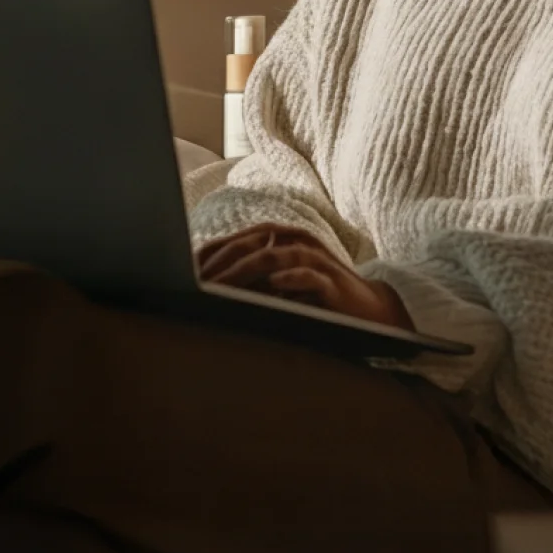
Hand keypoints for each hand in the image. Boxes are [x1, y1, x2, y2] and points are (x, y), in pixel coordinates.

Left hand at [196, 223, 415, 331]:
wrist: (370, 312)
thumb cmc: (317, 301)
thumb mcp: (280, 287)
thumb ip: (251, 282)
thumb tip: (207, 289)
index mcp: (281, 240)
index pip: (237, 240)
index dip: (210, 255)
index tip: (183, 272)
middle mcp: (296, 243)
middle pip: (250, 244)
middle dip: (220, 263)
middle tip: (195, 280)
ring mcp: (315, 261)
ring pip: (274, 257)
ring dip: (245, 270)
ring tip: (220, 284)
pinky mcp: (332, 282)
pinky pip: (308, 276)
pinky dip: (289, 279)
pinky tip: (272, 285)